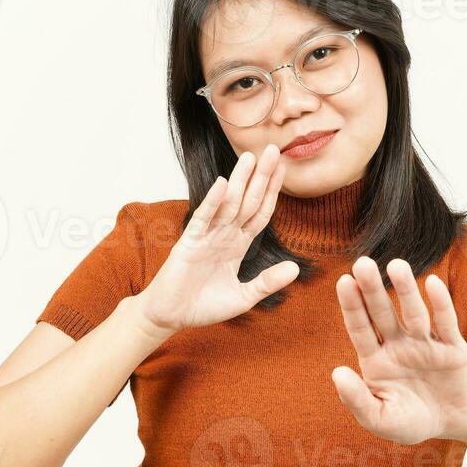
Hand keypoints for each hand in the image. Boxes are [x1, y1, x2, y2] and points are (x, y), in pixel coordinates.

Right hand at [136, 144, 299, 334]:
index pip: (260, 212)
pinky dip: (214, 201)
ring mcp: (207, 236)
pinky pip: (204, 218)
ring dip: (240, 180)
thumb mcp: (244, 297)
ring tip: (250, 156)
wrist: (171, 317)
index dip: (272, 192)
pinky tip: (223, 183)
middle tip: (272, 149)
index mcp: (238, 244)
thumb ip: (268, 282)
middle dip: (260, 176)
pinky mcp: (189, 243)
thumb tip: (295, 268)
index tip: (284, 169)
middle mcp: (224, 235)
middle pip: (247, 200)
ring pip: (228, 204)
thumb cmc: (203, 306)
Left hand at [330, 257, 466, 444]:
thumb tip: (337, 373)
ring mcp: (425, 343)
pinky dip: (440, 303)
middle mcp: (398, 345)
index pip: (360, 328)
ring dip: (405, 289)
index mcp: (375, 360)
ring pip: (413, 313)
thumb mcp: (379, 419)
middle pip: (382, 312)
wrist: (450, 423)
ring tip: (396, 265)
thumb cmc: (409, 421)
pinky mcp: (452, 347)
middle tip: (362, 263)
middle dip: (373, 289)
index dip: (352, 306)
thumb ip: (357, 400)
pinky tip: (432, 283)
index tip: (344, 282)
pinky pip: (446, 323)